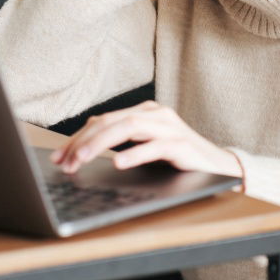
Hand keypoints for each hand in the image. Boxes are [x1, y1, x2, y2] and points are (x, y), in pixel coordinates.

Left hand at [49, 100, 243, 178]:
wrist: (220, 167)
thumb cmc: (178, 160)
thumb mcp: (145, 150)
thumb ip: (120, 146)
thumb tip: (79, 156)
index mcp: (143, 113)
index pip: (103, 120)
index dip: (77, 137)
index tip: (59, 157)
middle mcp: (155, 114)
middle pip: (111, 121)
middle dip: (84, 141)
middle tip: (65, 161)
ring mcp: (170, 127)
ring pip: (129, 127)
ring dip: (101, 143)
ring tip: (82, 158)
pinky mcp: (183, 145)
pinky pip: (156, 146)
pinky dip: (135, 154)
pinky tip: (119, 162)